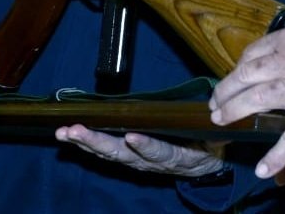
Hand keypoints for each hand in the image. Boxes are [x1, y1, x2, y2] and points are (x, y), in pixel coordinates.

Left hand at [55, 125, 225, 176]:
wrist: (202, 168)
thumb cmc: (208, 147)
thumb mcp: (217, 140)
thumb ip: (215, 133)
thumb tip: (220, 117)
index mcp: (176, 156)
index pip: (160, 151)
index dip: (147, 146)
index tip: (132, 136)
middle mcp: (152, 162)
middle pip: (123, 154)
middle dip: (98, 142)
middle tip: (78, 131)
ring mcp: (137, 162)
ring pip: (109, 154)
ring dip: (85, 143)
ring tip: (65, 132)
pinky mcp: (128, 158)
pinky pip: (105, 153)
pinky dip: (86, 144)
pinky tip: (68, 135)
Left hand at [209, 26, 284, 178]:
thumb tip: (276, 66)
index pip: (252, 53)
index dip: (238, 68)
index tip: (235, 78)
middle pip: (244, 75)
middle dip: (225, 91)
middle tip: (216, 103)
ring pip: (254, 100)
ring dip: (232, 112)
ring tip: (222, 122)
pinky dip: (274, 157)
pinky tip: (262, 169)